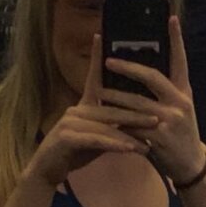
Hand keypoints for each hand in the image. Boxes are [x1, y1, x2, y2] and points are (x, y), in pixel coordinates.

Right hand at [24, 34, 159, 187]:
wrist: (47, 171)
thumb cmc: (73, 153)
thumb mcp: (96, 139)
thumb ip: (112, 128)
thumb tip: (136, 123)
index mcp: (83, 106)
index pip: (93, 78)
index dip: (97, 57)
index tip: (101, 35)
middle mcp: (76, 110)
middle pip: (111, 108)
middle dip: (136, 115)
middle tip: (158, 119)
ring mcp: (70, 122)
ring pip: (106, 126)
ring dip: (128, 134)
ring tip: (148, 142)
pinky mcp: (67, 137)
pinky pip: (96, 140)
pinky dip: (114, 145)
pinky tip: (129, 149)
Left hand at [99, 16, 205, 185]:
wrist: (190, 165)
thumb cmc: (181, 135)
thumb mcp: (181, 110)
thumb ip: (166, 94)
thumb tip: (143, 76)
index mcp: (184, 92)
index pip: (181, 60)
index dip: (177, 40)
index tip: (171, 18)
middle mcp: (179, 102)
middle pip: (151, 77)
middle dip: (128, 68)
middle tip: (109, 61)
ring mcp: (170, 120)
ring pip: (136, 103)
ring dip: (115, 97)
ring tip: (99, 90)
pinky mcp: (159, 138)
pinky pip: (133, 127)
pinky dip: (119, 123)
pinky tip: (106, 120)